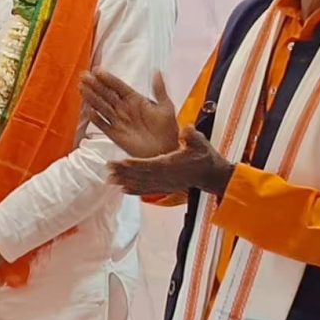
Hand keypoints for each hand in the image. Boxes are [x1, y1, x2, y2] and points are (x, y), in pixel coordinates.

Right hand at [81, 70, 182, 157]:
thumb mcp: (166, 106)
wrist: (165, 151)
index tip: (97, 70)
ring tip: (81, 88)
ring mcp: (118, 121)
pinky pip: (103, 125)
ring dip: (91, 98)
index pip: (118, 86)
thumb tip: (157, 71)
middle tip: (84, 76)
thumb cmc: (168, 129)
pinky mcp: (115, 134)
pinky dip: (96, 119)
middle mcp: (124, 108)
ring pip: (102, 107)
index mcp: (135, 100)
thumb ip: (160, 89)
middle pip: (106, 94)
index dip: (108, 79)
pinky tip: (89, 111)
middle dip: (95, 85)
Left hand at [109, 126, 238, 197]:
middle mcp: (165, 176)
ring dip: (125, 182)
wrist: (212, 175)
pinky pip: (147, 191)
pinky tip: (122, 190)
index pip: (148, 164)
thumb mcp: (200, 142)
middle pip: (140, 175)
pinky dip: (134, 191)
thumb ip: (191, 136)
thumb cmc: (205, 157)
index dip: (134, 164)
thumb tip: (185, 129)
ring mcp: (164, 184)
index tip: (120, 162)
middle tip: (108, 170)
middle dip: (123, 173)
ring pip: (141, 184)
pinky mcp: (165, 188)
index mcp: (171, 164)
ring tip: (110, 179)